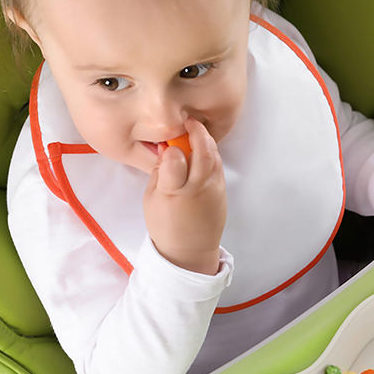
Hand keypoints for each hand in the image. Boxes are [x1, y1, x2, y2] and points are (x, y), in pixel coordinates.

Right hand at [143, 117, 226, 274]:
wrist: (189, 251)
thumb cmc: (165, 225)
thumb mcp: (151, 199)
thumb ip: (158, 172)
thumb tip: (165, 150)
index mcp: (174, 193)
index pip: (175, 162)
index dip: (172, 148)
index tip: (168, 143)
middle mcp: (197, 189)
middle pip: (203, 154)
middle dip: (198, 132)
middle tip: (188, 122)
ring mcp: (213, 190)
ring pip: (214, 157)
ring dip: (206, 141)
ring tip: (195, 133)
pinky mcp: (222, 192)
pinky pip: (218, 166)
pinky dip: (211, 154)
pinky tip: (201, 152)